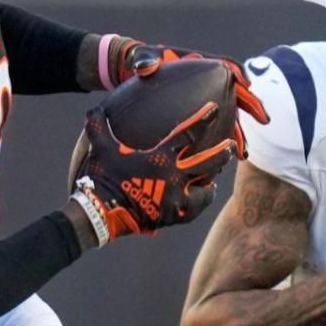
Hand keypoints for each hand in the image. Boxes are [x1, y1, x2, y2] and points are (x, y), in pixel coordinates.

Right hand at [68, 101, 223, 244]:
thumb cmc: (102, 178)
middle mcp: (173, 178)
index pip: (188, 135)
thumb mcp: (100, 148)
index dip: (203, 120)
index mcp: (160, 158)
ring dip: (210, 183)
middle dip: (222, 152)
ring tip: (215, 180)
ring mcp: (175, 199)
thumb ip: (98, 126)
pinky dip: (198, 204)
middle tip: (232, 144)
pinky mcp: (172, 216)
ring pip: (204, 191)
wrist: (101, 213)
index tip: (215, 109)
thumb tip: (93, 109)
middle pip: (207, 163)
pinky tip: (200, 200)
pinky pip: (192, 211)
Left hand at [109, 40, 270, 159]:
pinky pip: (215, 127)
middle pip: (235, 93)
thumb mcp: (141, 60)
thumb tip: (145, 67)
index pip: (226, 66)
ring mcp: (203, 98)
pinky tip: (224, 158)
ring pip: (228, 114)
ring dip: (237, 132)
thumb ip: (145, 61)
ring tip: (243, 152)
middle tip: (264, 120)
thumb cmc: (140, 64)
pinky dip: (221, 141)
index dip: (239, 74)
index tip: (249, 85)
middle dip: (251, 107)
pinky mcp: (197, 113)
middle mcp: (206, 81)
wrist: (132, 76)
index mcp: (200, 64)